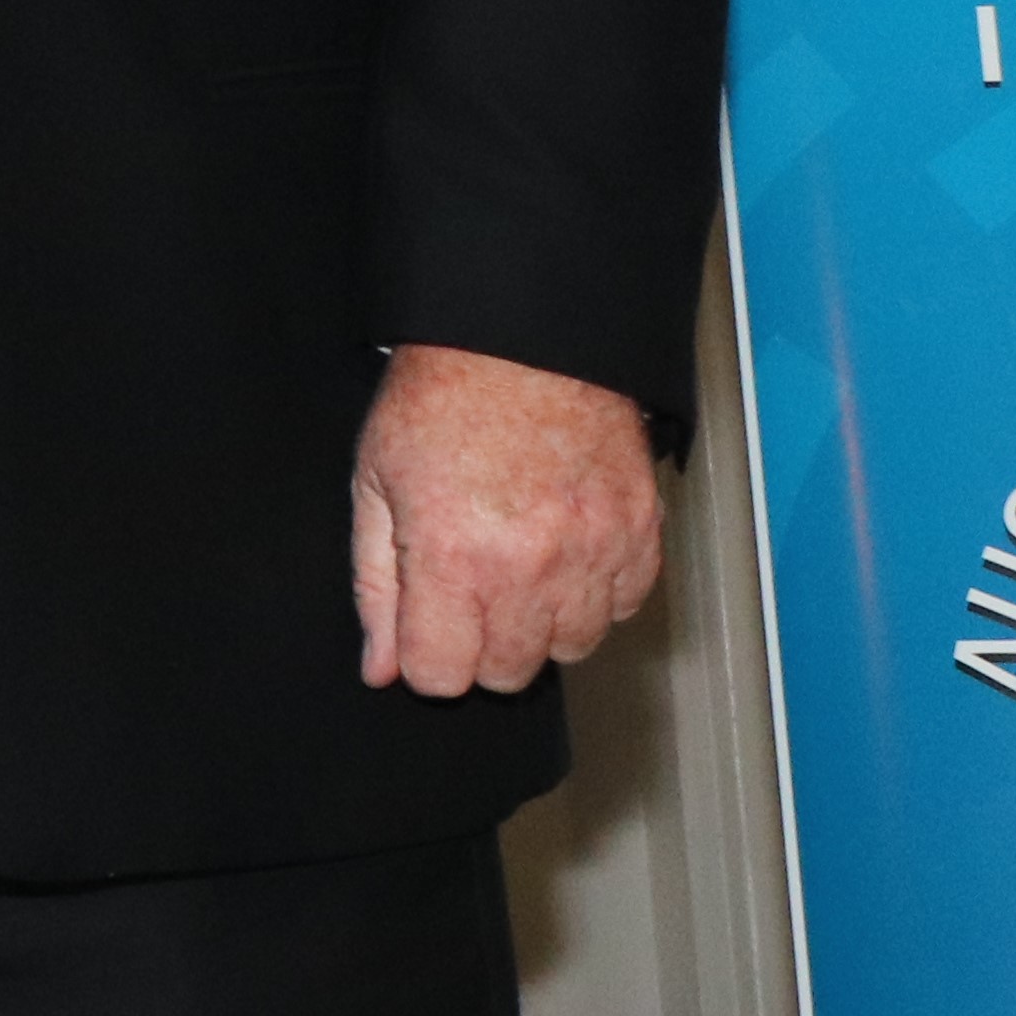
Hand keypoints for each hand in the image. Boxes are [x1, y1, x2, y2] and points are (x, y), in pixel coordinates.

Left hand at [348, 341, 659, 696]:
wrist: (522, 338)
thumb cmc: (440, 399)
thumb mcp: (376, 484)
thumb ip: (376, 587)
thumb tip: (381, 668)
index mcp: (454, 558)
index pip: (442, 677)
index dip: (426, 657)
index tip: (425, 626)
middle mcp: (529, 568)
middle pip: (509, 673)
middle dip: (481, 645)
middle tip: (469, 588)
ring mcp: (593, 553)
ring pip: (572, 648)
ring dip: (541, 622)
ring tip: (517, 563)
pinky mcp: (639, 534)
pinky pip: (623, 607)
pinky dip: (594, 592)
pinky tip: (564, 548)